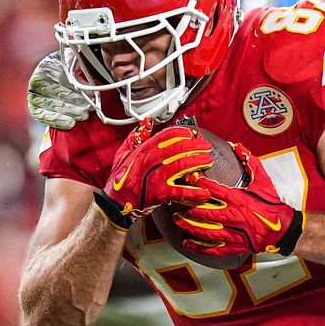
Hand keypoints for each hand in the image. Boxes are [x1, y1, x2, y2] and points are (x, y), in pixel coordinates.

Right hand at [27, 50, 89, 129]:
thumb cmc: (65, 72)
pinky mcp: (34, 109)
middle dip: (77, 102)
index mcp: (47, 66)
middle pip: (60, 93)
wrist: (52, 83)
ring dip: (71, 111)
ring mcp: (34, 96)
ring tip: (84, 115)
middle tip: (90, 108)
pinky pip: (46, 116)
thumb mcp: (70, 61)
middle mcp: (38, 81)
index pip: (64, 78)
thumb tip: (85, 50)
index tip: (91, 94)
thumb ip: (76, 58)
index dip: (78, 87)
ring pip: (55, 105)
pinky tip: (70, 123)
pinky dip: (59, 121)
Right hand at [95, 120, 213, 229]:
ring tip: (209, 161)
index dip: (182, 132)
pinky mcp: (159, 194)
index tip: (192, 134)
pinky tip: (205, 191)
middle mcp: (149, 161)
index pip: (167, 135)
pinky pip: (180, 191)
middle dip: (196, 145)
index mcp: (143, 150)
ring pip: (182, 165)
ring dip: (198, 162)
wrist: (115, 204)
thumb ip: (136, 136)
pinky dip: (194, 191)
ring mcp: (155, 177)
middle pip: (178, 148)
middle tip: (207, 146)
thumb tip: (147, 122)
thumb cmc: (120, 178)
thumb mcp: (123, 153)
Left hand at [172, 143, 304, 255]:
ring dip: (189, 225)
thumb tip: (237, 145)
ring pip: (205, 230)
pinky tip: (187, 242)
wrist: (282, 228)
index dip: (199, 183)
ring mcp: (233, 232)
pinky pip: (213, 248)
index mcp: (238, 198)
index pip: (213, 189)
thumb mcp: (262, 179)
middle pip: (203, 211)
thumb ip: (249, 162)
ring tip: (177, 220)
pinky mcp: (235, 246)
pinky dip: (199, 246)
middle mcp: (233, 215)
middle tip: (175, 200)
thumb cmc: (271, 203)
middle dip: (187, 206)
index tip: (188, 178)